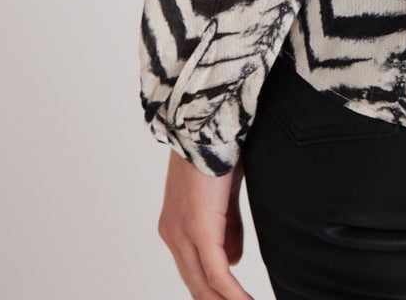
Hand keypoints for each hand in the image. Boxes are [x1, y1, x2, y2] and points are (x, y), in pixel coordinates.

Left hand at [156, 149, 255, 298]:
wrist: (208, 123)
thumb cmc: (218, 151)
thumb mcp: (224, 198)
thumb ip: (227, 229)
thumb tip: (233, 261)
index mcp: (175, 227)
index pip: (193, 272)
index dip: (212, 292)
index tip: (233, 299)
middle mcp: (173, 235)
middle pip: (195, 285)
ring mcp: (182, 234)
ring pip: (204, 285)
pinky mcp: (199, 230)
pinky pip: (217, 273)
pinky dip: (233, 293)